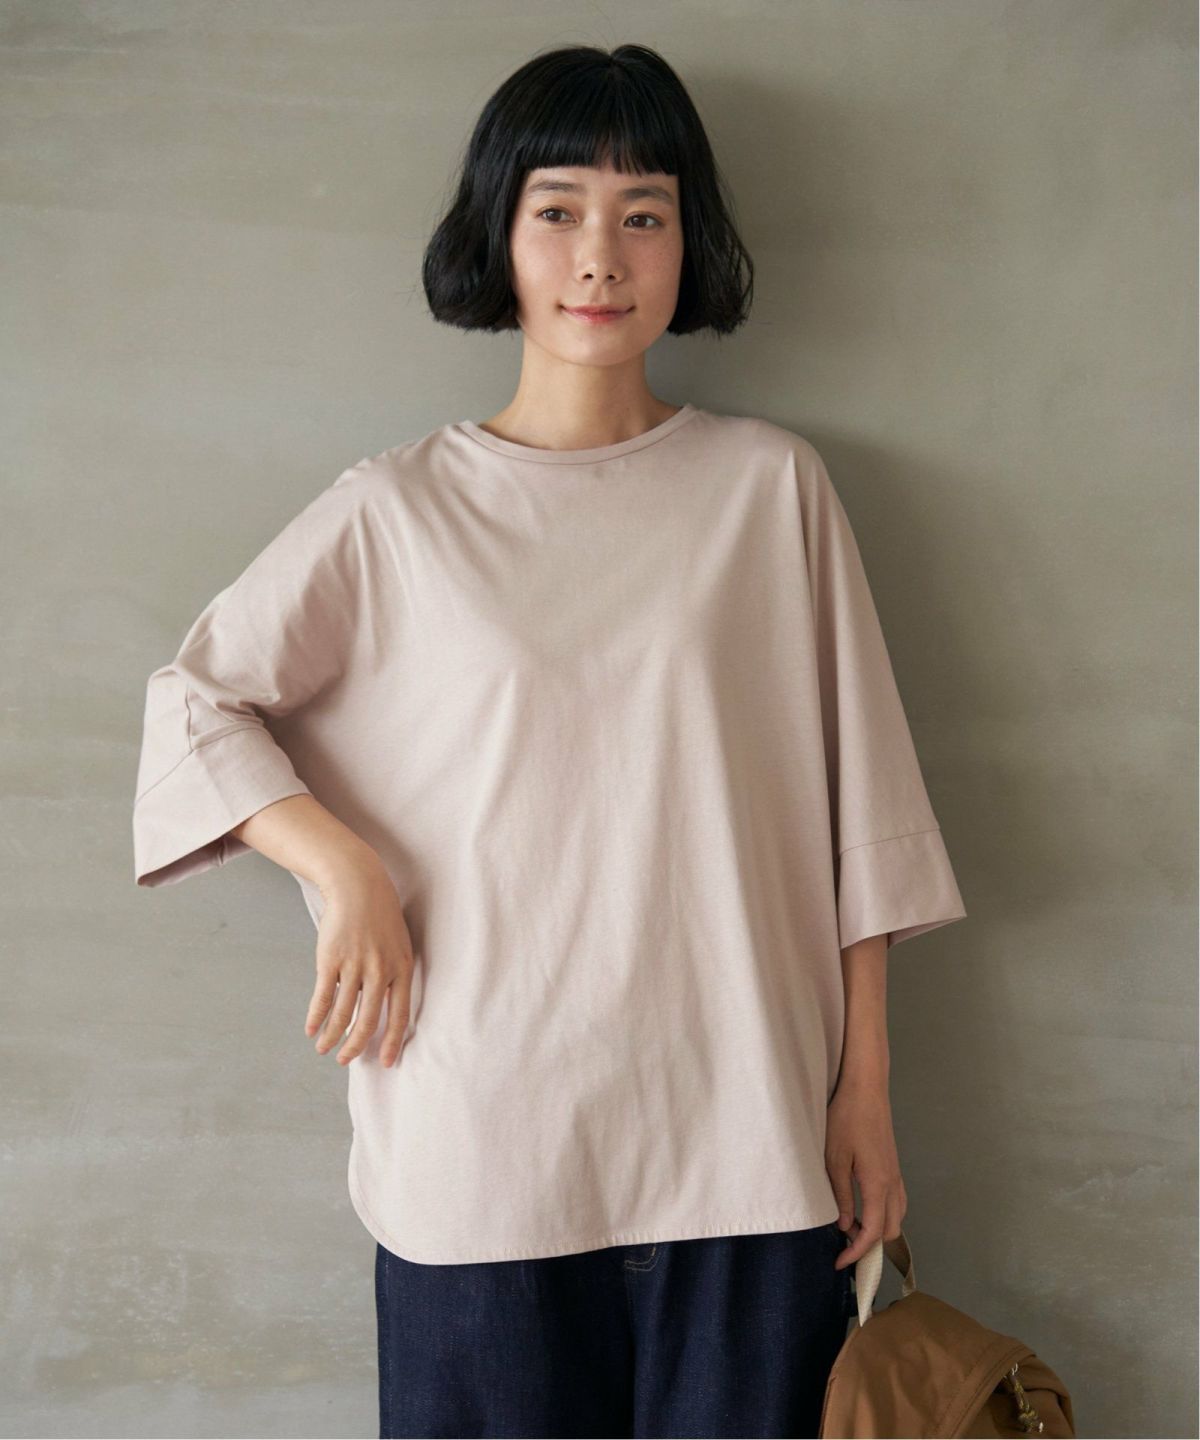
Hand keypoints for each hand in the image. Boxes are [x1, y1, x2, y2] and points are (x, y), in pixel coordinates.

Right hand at [304, 863, 414, 1067]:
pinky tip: (311, 1030)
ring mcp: (355, 965)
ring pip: (343, 1013)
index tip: (385, 1063)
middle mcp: (380, 971)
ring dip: (332, 1036)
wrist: (359, 886)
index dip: (392, 1042)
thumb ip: (393, 975)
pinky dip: (316, 1018)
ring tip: (324, 1049)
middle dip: (356, 1046)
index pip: (401, 1015)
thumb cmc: (381, 917)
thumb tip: (382, 1006)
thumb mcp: (398, 945)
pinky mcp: (331, 960)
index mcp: (402, 969)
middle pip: (369, 1020)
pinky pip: (323, 997)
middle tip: (346, 1061)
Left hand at [824, 1079, 906, 1269]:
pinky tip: (862, 1208)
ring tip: (850, 1228)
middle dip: (869, 1245)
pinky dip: (882, 1214)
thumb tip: (844, 1226)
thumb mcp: (834, 1159)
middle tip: (843, 1246)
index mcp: (878, 1184)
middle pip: (890, 1230)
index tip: (839, 1263)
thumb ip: (840, 1195)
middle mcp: (893, 1184)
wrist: (866, 1088)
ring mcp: (896, 1174)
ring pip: (896, 1216)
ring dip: (877, 1229)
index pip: (873, 1232)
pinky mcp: (893, 1166)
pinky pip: (895, 1202)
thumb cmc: (847, 1119)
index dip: (857, 1252)